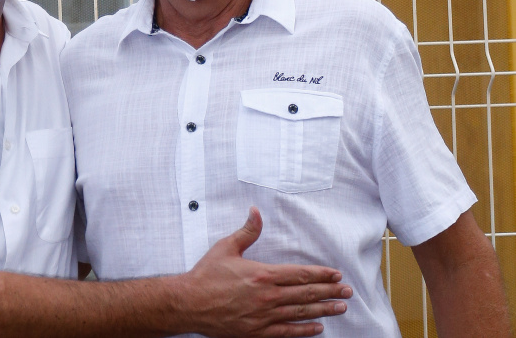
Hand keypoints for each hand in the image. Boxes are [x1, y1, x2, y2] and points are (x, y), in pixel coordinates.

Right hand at [182, 207, 351, 336]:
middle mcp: (268, 296)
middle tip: (348, 291)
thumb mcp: (225, 248)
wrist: (189, 303)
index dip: (321, 274)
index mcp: (262, 274)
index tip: (336, 275)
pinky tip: (318, 328)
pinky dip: (304, 330)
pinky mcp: (257, 331)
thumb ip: (246, 231)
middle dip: (330, 292)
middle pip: (306, 294)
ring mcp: (264, 316)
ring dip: (324, 310)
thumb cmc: (206, 276)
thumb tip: (256, 212)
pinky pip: (287, 332)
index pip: (300, 274)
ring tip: (340, 308)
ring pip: (301, 313)